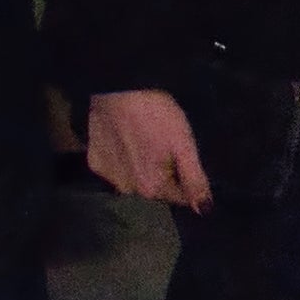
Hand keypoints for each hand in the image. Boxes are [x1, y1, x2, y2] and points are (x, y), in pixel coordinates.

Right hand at [86, 88, 211, 208]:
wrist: (118, 88)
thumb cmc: (156, 114)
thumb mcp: (184, 144)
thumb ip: (195, 180)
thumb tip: (204, 210)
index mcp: (152, 188)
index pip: (179, 196)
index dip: (187, 180)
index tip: (185, 158)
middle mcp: (128, 190)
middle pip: (155, 189)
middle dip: (163, 174)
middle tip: (164, 145)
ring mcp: (108, 176)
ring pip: (133, 180)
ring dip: (141, 168)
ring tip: (144, 141)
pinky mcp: (94, 161)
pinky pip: (114, 168)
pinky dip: (121, 159)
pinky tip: (124, 139)